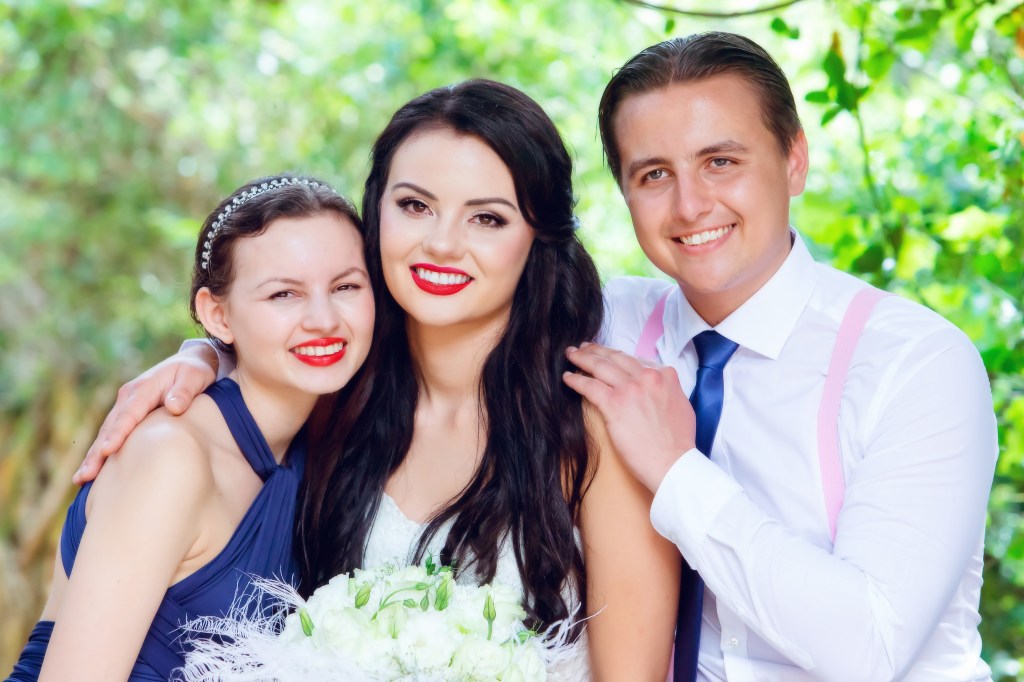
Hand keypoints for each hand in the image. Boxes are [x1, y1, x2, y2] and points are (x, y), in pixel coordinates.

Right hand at [73, 343, 218, 483]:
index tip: (108, 450)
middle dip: (97, 452)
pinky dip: (101, 450)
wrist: (190, 361)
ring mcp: (125, 404)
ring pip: (106, 432)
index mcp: (143, 388)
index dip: (118, 433)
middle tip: (85, 475)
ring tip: (82, 478)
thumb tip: (174, 407)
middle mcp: (128, 396)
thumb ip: (184, 391)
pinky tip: (93, 470)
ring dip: (94, 455)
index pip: (129, 414)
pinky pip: (111, 432)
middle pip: (110, 427)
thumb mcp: (194, 376)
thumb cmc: (194, 371)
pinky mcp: (127, 412)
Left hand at [563, 342, 695, 492]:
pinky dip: (576, 380)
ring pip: (600, 366)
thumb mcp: (681, 405)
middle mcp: (648, 377)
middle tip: (584, 348)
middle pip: (616, 358)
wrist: (673, 462)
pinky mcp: (614, 404)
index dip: (618, 356)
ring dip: (582, 358)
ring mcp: (630, 389)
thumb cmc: (678, 442)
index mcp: (665, 376)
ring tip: (571, 355)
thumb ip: (667, 390)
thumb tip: (657, 387)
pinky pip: (589, 386)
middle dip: (597, 350)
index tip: (609, 356)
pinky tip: (568, 377)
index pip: (636, 359)